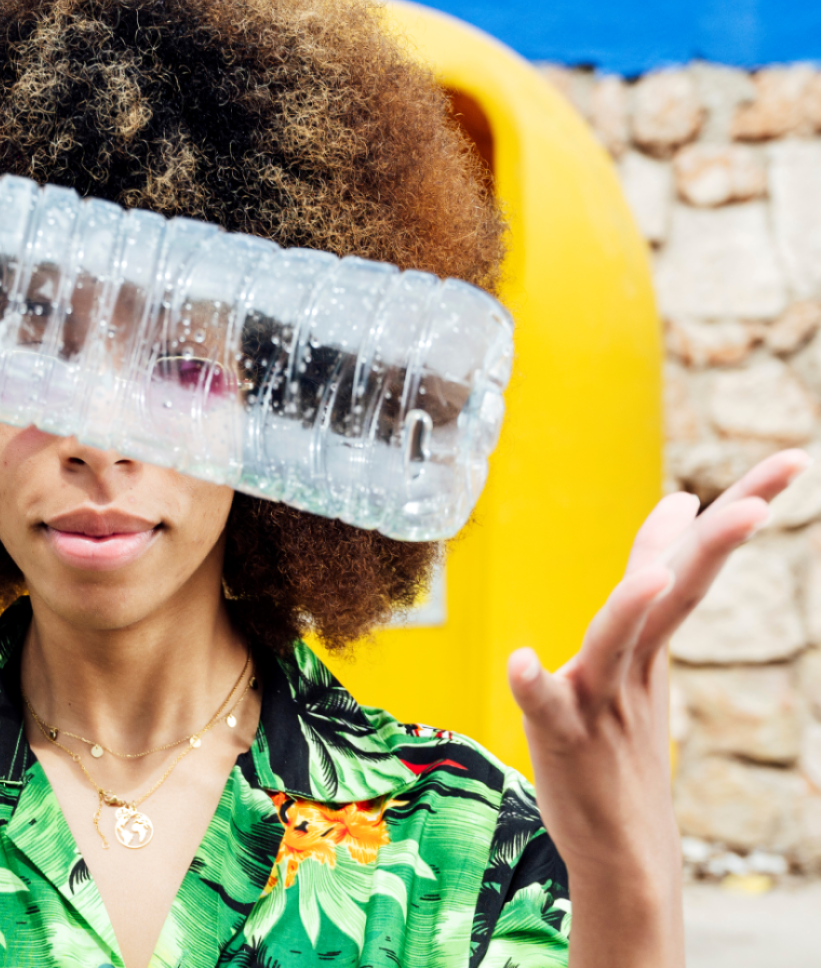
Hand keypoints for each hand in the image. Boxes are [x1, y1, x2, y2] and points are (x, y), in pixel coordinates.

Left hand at [507, 449, 809, 965]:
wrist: (622, 851)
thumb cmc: (620, 745)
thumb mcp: (638, 659)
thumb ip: (647, 591)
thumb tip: (674, 519)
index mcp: (648, 643)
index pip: (694, 565)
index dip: (736, 512)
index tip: (789, 461)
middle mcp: (629, 664)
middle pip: (675, 591)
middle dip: (717, 544)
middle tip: (763, 501)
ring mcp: (599, 700)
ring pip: (615, 643)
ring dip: (630, 608)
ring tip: (650, 576)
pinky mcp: (563, 738)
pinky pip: (546, 707)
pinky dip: (534, 684)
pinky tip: (521, 662)